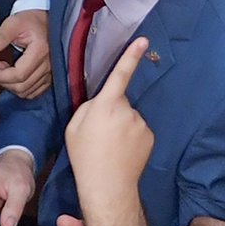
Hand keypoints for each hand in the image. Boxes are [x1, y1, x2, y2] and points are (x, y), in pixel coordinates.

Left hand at [0, 10, 51, 98]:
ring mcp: (51, 72)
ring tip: (5, 72)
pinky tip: (15, 78)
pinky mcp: (51, 76)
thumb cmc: (30, 20)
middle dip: (4, 81)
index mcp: (40, 51)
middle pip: (22, 86)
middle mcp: (49, 64)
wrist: (47, 21)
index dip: (1, 76)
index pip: (19, 75)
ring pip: (27, 92)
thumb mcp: (13, 23)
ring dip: (11, 86)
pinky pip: (35, 92)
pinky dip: (22, 89)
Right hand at [65, 37, 155, 208]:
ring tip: (110, 146)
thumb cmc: (85, 155)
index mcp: (106, 104)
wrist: (107, 185)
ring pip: (129, 117)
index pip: (120, 74)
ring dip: (121, 126)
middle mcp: (127, 110)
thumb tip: (102, 102)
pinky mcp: (150, 136)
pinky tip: (123, 152)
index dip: (131, 55)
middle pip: (119, 102)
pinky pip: (138, 130)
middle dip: (111, 112)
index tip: (143, 40)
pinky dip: (132, 137)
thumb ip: (88, 107)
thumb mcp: (74, 127)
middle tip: (99, 135)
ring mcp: (141, 123)